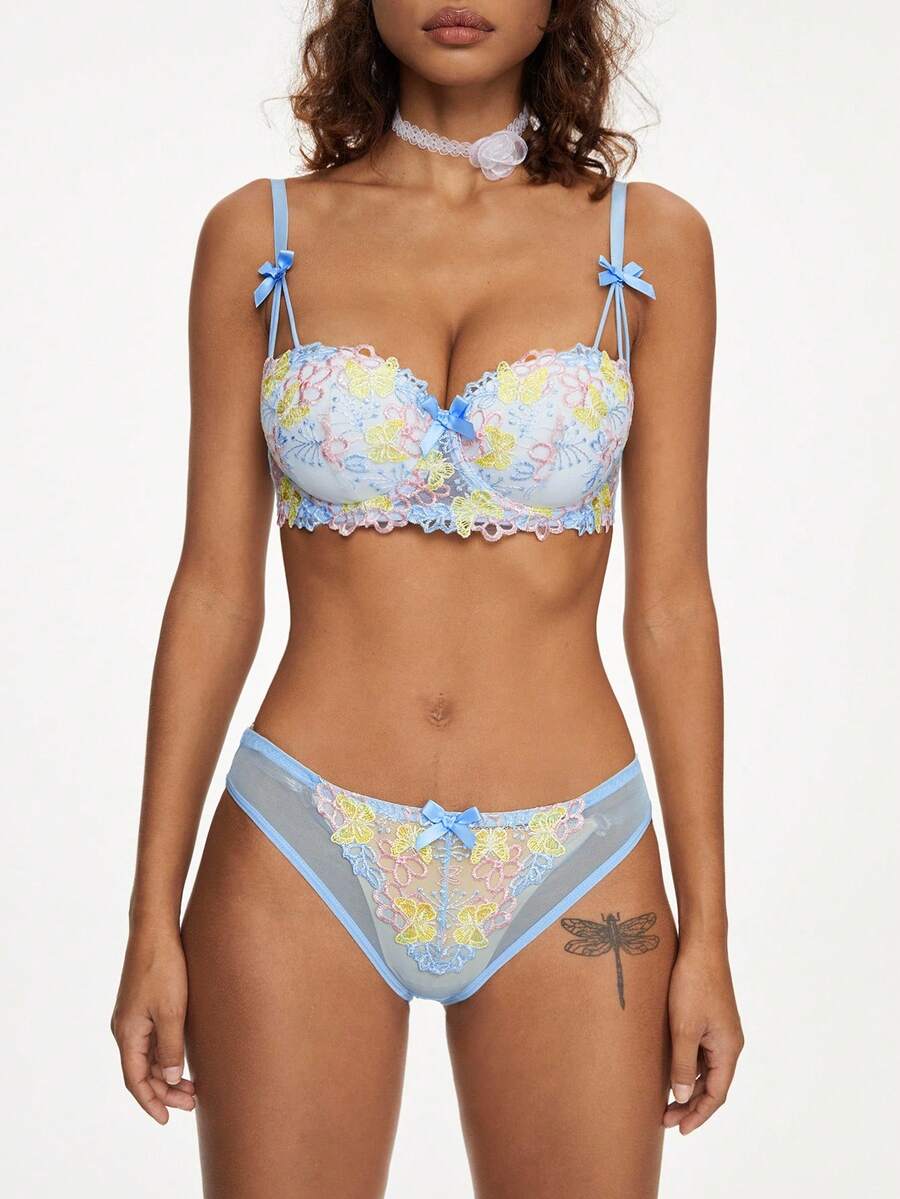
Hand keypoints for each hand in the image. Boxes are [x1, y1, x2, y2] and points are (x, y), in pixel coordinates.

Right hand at [111, 926, 195, 1123]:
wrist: (155, 931)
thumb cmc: (163, 969)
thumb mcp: (171, 1012)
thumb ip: (170, 1047)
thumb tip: (170, 1079)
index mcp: (127, 1033)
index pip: (135, 1080)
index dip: (150, 1102)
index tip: (167, 1119)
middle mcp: (125, 1029)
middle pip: (142, 1071)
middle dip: (165, 1091)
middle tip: (192, 1103)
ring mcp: (133, 1017)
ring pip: (148, 1057)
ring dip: (167, 1074)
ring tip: (193, 1086)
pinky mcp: (142, 1005)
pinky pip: (151, 1040)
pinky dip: (166, 1055)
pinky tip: (183, 1059)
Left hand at [664, 939, 743, 1133]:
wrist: (701, 946)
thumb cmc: (693, 985)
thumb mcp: (684, 1029)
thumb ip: (683, 1065)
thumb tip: (683, 1097)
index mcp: (728, 1049)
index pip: (716, 1094)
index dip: (698, 1115)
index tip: (679, 1129)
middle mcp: (728, 1043)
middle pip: (712, 1084)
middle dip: (690, 1105)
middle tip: (665, 1119)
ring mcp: (720, 1031)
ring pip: (706, 1069)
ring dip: (688, 1086)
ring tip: (664, 1101)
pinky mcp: (710, 1019)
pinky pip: (701, 1052)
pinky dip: (687, 1067)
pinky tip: (670, 1070)